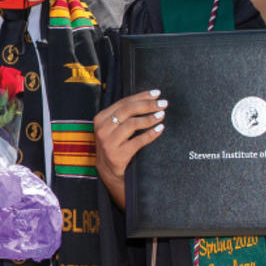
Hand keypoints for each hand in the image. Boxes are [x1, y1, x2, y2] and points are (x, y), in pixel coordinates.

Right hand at [96, 89, 165, 209]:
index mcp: (101, 118)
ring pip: (133, 124)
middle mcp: (102, 129)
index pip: (124, 102)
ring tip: (162, 116)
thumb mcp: (113, 128)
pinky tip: (160, 129)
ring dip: (150, 119)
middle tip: (163, 103)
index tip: (157, 93)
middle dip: (148, 105)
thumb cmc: (115, 145)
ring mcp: (108, 142)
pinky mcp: (117, 155)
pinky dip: (151, 134)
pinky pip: (138, 141)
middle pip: (128, 110)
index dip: (142, 96)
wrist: (108, 171)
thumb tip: (148, 99)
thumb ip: (124, 114)